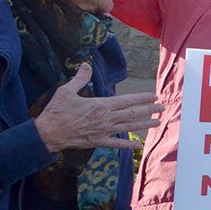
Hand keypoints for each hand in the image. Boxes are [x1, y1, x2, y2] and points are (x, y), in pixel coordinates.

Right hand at [32, 64, 161, 152]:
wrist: (48, 133)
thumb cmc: (57, 111)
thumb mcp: (66, 91)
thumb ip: (80, 78)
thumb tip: (86, 64)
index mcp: (101, 105)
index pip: (127, 100)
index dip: (142, 98)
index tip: (154, 96)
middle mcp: (106, 118)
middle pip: (132, 113)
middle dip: (149, 110)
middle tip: (162, 107)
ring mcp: (104, 131)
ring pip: (129, 127)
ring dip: (145, 124)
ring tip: (158, 122)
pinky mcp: (98, 141)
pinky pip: (117, 143)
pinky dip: (129, 144)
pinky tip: (140, 145)